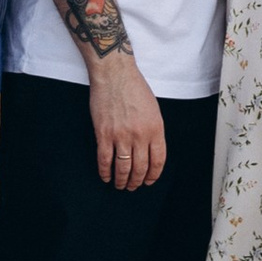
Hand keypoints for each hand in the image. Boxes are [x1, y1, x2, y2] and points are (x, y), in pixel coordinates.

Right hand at [87, 52, 167, 190]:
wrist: (115, 74)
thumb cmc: (135, 88)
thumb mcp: (154, 109)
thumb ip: (153, 130)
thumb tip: (150, 150)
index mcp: (156, 128)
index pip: (158, 161)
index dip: (153, 175)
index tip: (149, 181)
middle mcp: (140, 135)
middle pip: (140, 168)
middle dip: (137, 181)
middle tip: (133, 186)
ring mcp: (121, 135)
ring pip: (123, 168)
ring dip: (122, 180)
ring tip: (121, 185)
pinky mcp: (104, 134)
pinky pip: (104, 160)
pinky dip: (105, 172)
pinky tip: (106, 177)